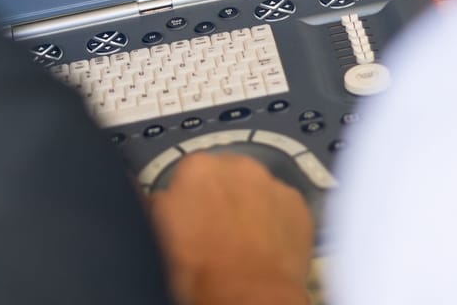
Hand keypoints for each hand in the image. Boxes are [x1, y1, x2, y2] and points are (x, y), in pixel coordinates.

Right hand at [149, 153, 313, 304]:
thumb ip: (159, 202)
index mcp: (196, 167)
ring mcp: (272, 183)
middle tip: (216, 231)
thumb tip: (162, 196)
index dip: (189, 199)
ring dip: (249, 206)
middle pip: (225, 176)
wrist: (248, 295)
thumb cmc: (201, 269)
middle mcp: (237, 165)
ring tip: (243, 242)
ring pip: (256, 189)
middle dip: (221, 197)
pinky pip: (282, 207)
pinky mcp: (297, 204)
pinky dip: (276, 220)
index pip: (188, 174)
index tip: (191, 219)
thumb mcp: (158, 232)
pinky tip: (266, 246)